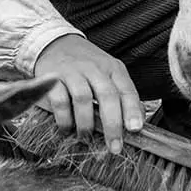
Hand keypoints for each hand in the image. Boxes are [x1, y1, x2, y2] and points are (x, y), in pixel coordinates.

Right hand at [31, 34, 142, 151]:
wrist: (55, 44)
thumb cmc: (86, 66)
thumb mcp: (109, 74)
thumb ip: (122, 96)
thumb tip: (137, 124)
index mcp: (113, 69)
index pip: (126, 90)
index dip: (132, 111)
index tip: (135, 129)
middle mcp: (95, 68)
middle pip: (107, 95)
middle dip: (112, 124)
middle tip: (114, 146)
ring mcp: (73, 71)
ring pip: (83, 98)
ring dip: (86, 124)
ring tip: (86, 138)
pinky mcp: (52, 77)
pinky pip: (60, 100)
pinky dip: (64, 118)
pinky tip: (66, 129)